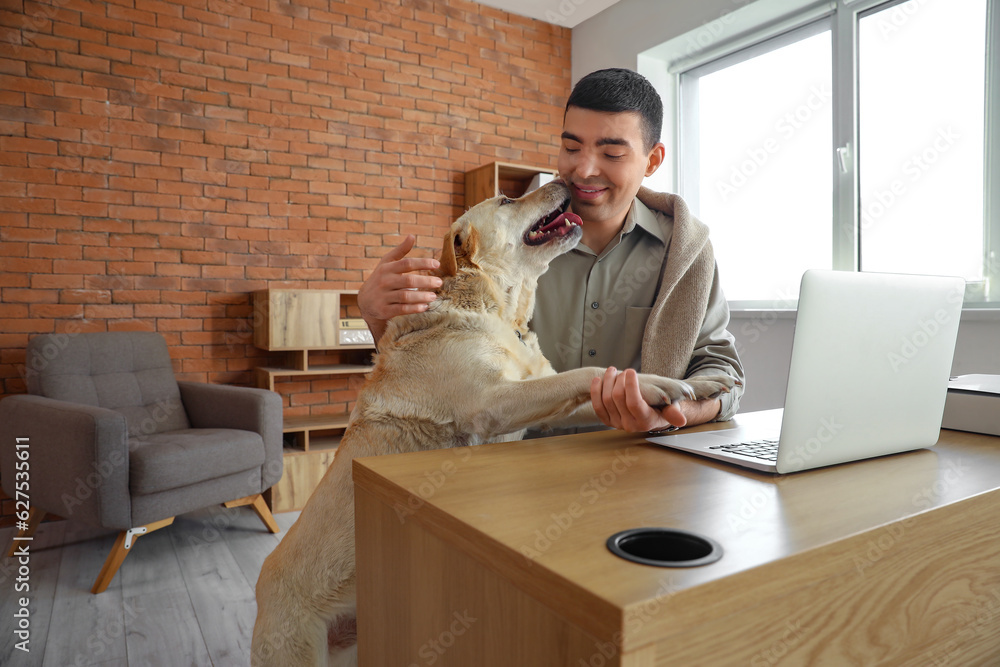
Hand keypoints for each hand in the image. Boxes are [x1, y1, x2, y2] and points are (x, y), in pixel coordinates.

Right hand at [358, 235, 442, 343]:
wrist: (365, 301)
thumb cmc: (381, 278)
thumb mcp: (387, 263)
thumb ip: (401, 251)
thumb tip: (412, 236)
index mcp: (387, 268)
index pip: (407, 264)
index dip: (422, 263)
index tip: (437, 264)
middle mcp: (385, 281)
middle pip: (408, 281)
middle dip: (425, 281)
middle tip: (439, 282)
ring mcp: (384, 296)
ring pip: (405, 296)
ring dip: (421, 297)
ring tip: (434, 296)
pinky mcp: (384, 310)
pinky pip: (401, 309)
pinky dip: (414, 308)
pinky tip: (425, 307)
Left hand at [590, 367, 720, 432]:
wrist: (652, 415)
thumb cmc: (662, 407)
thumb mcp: (671, 408)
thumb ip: (673, 412)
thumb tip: (681, 419)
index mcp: (645, 421)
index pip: (634, 403)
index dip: (630, 386)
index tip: (631, 370)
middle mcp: (629, 425)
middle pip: (617, 399)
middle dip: (618, 380)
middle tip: (624, 370)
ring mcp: (616, 424)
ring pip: (605, 400)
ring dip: (606, 382)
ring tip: (612, 370)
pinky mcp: (608, 420)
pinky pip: (597, 406)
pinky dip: (595, 391)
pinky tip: (597, 379)